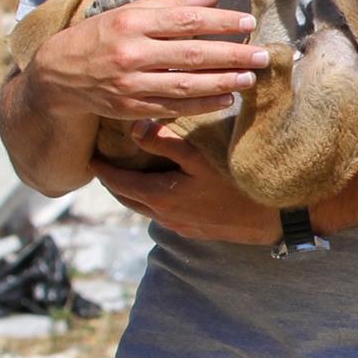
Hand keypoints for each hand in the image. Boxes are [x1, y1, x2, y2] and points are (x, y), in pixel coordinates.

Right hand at [26, 0, 269, 120]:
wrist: (59, 75)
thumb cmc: (101, 36)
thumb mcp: (130, 12)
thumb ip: (172, 5)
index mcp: (132, 23)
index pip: (185, 21)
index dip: (220, 22)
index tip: (247, 23)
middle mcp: (131, 54)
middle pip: (191, 54)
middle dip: (231, 55)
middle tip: (261, 54)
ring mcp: (130, 84)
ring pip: (185, 84)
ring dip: (222, 82)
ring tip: (250, 78)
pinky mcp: (131, 108)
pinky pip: (174, 107)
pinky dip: (202, 104)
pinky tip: (226, 99)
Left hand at [92, 123, 280, 244]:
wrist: (268, 219)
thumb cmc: (235, 183)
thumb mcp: (199, 157)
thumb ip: (165, 142)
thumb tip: (133, 127)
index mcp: (159, 196)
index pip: (118, 182)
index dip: (101, 169)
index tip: (89, 156)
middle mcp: (162, 215)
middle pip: (126, 198)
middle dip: (112, 181)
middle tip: (103, 162)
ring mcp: (177, 225)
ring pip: (143, 208)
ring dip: (131, 191)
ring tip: (126, 172)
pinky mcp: (192, 230)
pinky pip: (160, 214)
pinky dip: (150, 199)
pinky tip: (159, 187)